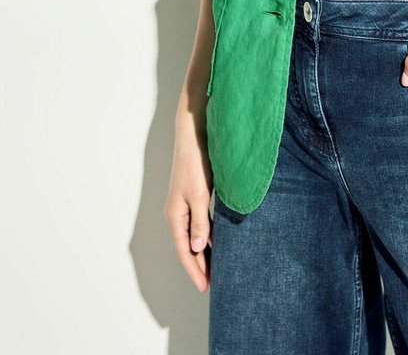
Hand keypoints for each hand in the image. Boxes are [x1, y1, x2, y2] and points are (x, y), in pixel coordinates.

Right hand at [165, 114, 213, 291]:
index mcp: (175, 215)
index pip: (184, 250)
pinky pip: (201, 223)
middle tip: (213, 284)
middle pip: (187, 246)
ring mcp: (185, 204)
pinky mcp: (195, 195)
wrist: (194, 135)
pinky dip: (208, 235)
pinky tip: (218, 241)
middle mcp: (178, 212)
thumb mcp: (199, 195)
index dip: (194, 269)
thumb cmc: (195, 163)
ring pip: (195, 235)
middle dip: (198, 265)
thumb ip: (199, 222)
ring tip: (216, 268)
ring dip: (204, 252)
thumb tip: (196, 248)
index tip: (205, 287)